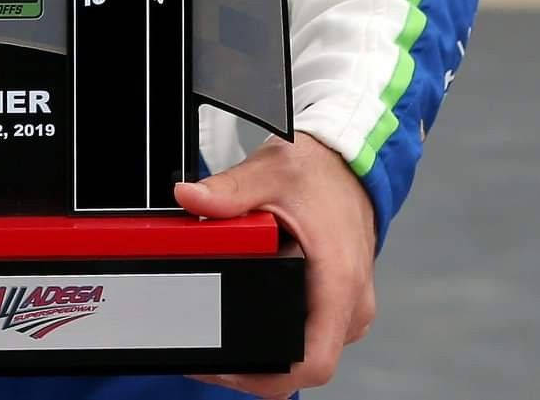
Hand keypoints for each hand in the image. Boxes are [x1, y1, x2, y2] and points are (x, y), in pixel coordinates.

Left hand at [174, 132, 377, 394]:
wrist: (347, 164)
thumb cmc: (319, 173)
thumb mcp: (268, 174)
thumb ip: (227, 191)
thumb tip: (189, 198)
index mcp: (338, 282)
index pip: (313, 362)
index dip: (267, 376)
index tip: (226, 367)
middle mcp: (350, 304)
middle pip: (305, 364)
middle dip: (256, 365)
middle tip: (211, 352)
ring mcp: (348, 307)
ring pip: (308, 351)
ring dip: (270, 350)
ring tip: (224, 334)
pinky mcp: (340, 302)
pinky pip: (312, 333)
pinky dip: (282, 332)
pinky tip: (250, 317)